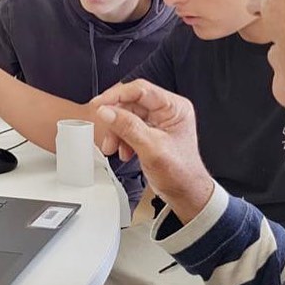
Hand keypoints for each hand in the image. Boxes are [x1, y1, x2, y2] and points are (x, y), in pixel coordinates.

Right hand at [93, 80, 214, 222]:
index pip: (141, 90)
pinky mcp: (151, 131)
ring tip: (114, 148)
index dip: (117, 95)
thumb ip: (128, 127)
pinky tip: (123, 152)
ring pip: (127, 115)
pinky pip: (129, 127)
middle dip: (115, 119)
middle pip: (131, 103)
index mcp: (174, 107)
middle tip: (105, 131)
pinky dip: (122, 139)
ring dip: (117, 131)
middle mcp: (167, 110)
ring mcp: (159, 121)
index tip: (99, 105)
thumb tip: (106, 111)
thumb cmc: (180, 173)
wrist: (185, 194)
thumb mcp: (151, 148)